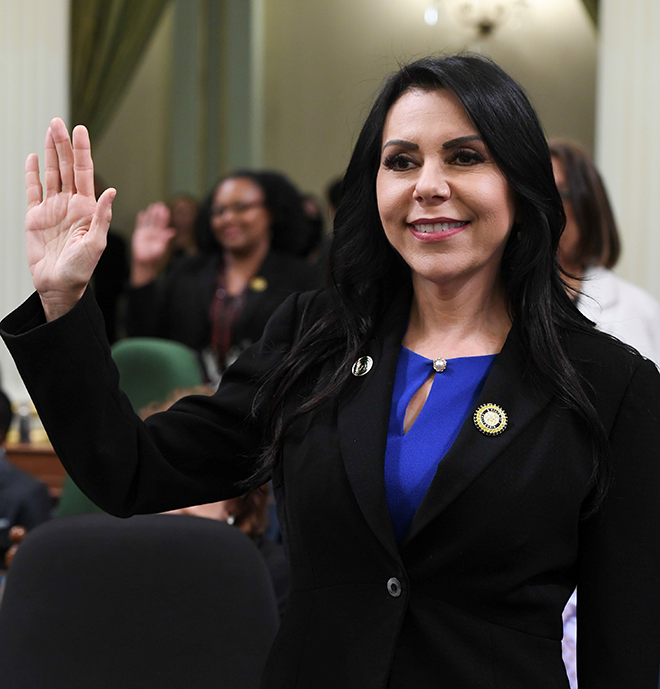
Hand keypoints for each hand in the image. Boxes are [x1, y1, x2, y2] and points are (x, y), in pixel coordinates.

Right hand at [25, 118, 114, 320]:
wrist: (59, 285)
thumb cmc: (82, 268)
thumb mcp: (96, 243)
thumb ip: (102, 216)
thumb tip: (111, 191)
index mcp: (87, 208)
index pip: (85, 173)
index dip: (82, 151)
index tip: (80, 130)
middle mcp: (70, 204)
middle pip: (66, 168)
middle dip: (63, 145)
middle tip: (59, 122)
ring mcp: (52, 209)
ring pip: (50, 174)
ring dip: (49, 153)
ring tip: (49, 131)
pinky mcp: (35, 217)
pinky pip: (33, 190)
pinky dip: (32, 174)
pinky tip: (33, 157)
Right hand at [129, 202, 175, 286]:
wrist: (144, 261)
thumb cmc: (154, 257)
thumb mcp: (161, 248)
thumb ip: (165, 239)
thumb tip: (172, 232)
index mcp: (160, 235)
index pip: (163, 224)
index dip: (164, 217)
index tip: (166, 209)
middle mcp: (153, 232)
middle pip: (156, 220)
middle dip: (158, 213)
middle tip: (160, 204)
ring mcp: (146, 233)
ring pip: (148, 221)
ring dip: (150, 214)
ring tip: (152, 206)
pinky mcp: (139, 234)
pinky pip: (140, 225)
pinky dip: (140, 220)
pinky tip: (141, 213)